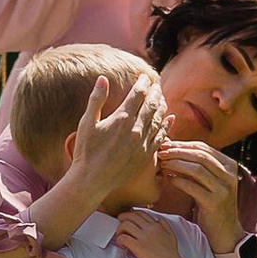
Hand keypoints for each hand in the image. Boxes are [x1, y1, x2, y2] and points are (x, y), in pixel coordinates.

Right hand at [56, 65, 167, 218]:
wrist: (92, 180)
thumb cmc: (86, 151)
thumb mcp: (87, 123)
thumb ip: (96, 99)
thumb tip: (103, 78)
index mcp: (121, 118)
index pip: (137, 94)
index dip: (142, 83)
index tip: (144, 77)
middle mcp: (136, 129)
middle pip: (151, 105)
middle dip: (155, 92)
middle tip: (156, 84)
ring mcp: (143, 142)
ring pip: (158, 119)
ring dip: (162, 106)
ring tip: (162, 98)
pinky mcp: (146, 155)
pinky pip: (161, 136)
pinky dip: (166, 125)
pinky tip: (170, 118)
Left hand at [110, 208, 189, 257]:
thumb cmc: (171, 256)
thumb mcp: (171, 236)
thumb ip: (165, 226)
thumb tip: (158, 220)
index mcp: (156, 226)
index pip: (140, 213)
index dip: (131, 214)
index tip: (127, 219)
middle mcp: (150, 229)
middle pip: (131, 216)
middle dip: (122, 219)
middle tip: (120, 226)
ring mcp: (144, 238)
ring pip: (125, 225)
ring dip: (119, 230)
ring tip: (121, 238)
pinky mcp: (138, 247)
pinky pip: (123, 238)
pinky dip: (119, 240)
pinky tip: (123, 246)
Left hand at [157, 136, 242, 254]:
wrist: (225, 230)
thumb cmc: (212, 203)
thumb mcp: (209, 181)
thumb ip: (196, 166)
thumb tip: (172, 148)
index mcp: (229, 165)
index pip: (203, 148)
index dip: (182, 145)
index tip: (166, 145)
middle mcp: (229, 175)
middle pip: (200, 155)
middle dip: (178, 152)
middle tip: (161, 152)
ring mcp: (223, 189)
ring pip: (197, 169)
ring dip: (176, 164)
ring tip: (162, 164)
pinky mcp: (214, 202)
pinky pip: (193, 187)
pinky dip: (178, 181)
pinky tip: (168, 179)